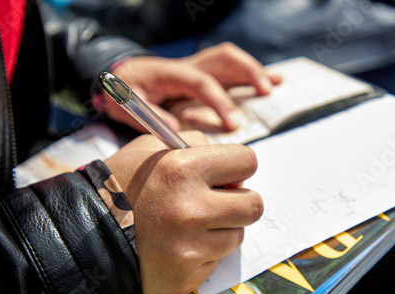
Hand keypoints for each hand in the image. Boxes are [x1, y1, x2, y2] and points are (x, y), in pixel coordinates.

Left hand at [101, 42, 281, 132]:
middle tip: (264, 92)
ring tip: (273, 85)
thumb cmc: (126, 89)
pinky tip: (269, 81)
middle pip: (223, 59)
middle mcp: (188, 66)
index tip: (234, 124)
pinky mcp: (202, 73)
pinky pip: (228, 68)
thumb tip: (177, 132)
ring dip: (253, 69)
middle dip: (246, 73)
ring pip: (229, 60)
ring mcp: (197, 67)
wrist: (121, 75)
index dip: (219, 101)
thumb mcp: (127, 104)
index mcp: (171, 74)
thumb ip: (149, 116)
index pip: (202, 82)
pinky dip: (249, 73)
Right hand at [104, 131, 263, 293]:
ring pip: (238, 235)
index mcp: (182, 170)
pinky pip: (216, 260)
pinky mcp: (187, 276)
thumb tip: (227, 160)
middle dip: (240, 200)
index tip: (230, 173)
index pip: (247, 161)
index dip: (239, 166)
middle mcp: (191, 209)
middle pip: (254, 204)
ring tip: (192, 224)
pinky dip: (204, 252)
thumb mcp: (148, 149)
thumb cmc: (118, 188)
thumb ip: (192, 144)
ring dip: (222, 228)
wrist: (84, 236)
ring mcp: (190, 248)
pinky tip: (179, 244)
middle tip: (221, 200)